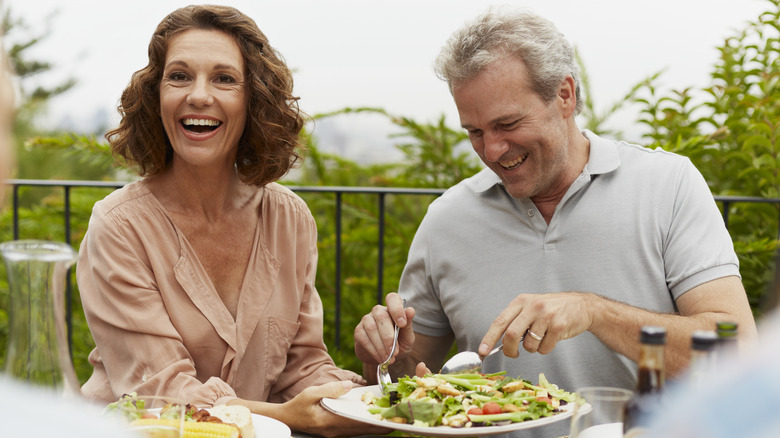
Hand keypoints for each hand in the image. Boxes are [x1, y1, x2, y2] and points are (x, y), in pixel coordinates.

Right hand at [277, 381, 389, 436]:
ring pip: (362, 430)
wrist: (286, 419)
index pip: (360, 424)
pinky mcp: (336, 430)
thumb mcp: (310, 394)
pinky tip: (374, 416)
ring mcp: (337, 432)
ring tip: (392, 417)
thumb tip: (349, 385)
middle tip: (400, 418)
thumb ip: (330, 390)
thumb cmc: (297, 406)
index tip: (394, 420)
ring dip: (376, 424)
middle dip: (382, 424)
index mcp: (331, 423)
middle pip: (365, 429)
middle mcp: (336, 430)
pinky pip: (355, 428)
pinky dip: (366, 423)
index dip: (378, 423)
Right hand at [354, 292, 415, 365]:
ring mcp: (366, 320)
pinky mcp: (358, 331)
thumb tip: (410, 310)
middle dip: (389, 336)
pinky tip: (381, 358)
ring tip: (389, 358)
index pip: (392, 298)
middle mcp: (378, 311)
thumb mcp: (407, 337)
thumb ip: (408, 325)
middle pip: (381, 316)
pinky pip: (364, 338)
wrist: (386, 359)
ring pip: (371, 328)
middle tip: (395, 352)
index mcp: (392, 309)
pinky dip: (374, 350)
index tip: (402, 324)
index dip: (397, 309)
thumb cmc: (399, 345)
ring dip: (381, 346)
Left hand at [479, 292, 593, 356]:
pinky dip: (546, 349)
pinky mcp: (559, 326)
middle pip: (511, 335)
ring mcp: (546, 316)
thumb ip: (516, 320)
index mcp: (521, 301)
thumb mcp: (531, 307)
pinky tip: (553, 337)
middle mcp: (532, 306)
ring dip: (533, 348)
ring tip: (541, 337)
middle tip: (513, 354)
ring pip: (529, 345)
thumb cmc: (552, 309)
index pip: (500, 321)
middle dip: (509, 350)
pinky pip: (545, 348)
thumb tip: (498, 342)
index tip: (482, 351)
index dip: (489, 338)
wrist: (582, 306)